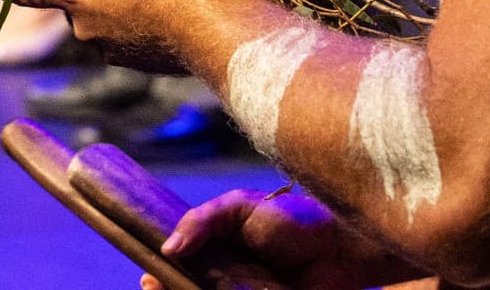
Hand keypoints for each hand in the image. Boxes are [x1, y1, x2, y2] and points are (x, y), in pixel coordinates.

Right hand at [138, 189, 411, 289]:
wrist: (340, 247)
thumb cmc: (292, 219)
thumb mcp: (238, 207)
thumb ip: (201, 220)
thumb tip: (168, 247)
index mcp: (218, 248)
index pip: (180, 260)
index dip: (161, 268)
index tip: (148, 273)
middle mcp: (226, 274)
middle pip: (187, 284)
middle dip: (167, 286)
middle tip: (154, 285)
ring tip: (168, 288)